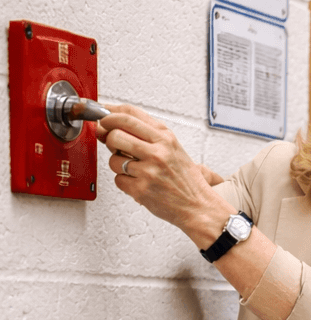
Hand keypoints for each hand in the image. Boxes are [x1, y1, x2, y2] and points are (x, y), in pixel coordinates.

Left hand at [98, 104, 224, 237]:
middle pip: (115, 133)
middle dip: (109, 140)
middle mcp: (158, 152)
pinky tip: (140, 183)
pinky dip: (125, 182)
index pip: (129, 115)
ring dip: (119, 165)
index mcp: (166, 138)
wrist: (199, 205)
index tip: (103, 118)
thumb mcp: (173, 149)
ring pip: (113, 159)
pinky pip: (118, 180)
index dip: (109, 114)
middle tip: (116, 146)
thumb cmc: (186, 179)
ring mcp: (149, 171)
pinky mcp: (142, 189)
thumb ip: (144, 135)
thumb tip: (106, 127)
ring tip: (136, 170)